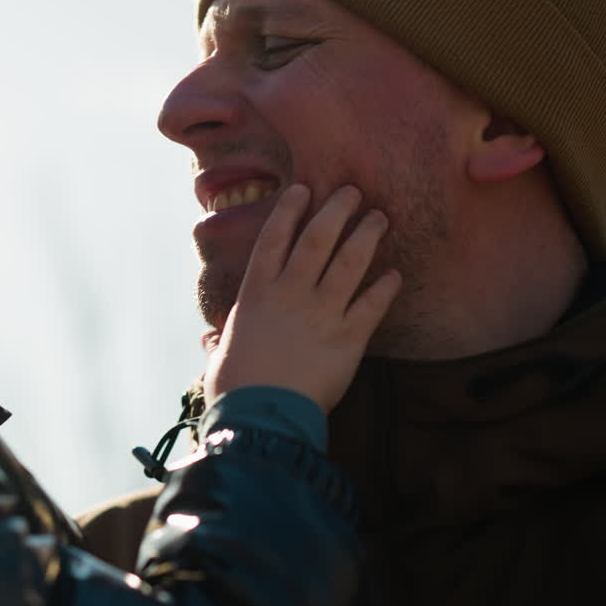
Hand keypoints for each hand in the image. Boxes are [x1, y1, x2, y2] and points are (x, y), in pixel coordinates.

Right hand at [204, 184, 401, 410]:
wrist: (261, 416)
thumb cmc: (234, 387)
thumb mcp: (221, 354)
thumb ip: (222, 339)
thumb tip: (211, 341)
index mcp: (256, 293)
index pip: (275, 238)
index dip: (290, 210)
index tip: (304, 189)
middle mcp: (290, 294)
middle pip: (317, 239)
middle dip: (337, 211)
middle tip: (353, 192)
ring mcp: (321, 313)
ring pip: (349, 262)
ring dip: (366, 236)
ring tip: (379, 218)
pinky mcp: (348, 339)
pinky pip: (372, 305)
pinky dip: (385, 288)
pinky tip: (394, 275)